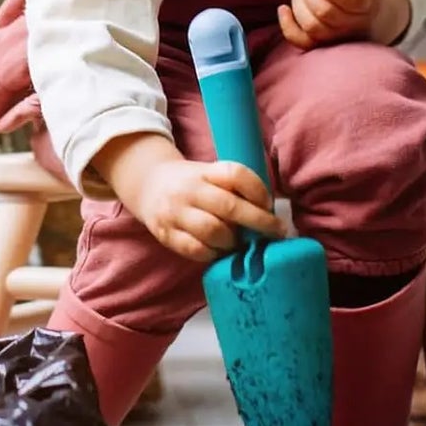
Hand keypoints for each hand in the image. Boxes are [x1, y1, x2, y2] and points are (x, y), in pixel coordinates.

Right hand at [94, 134, 284, 265]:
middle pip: (229, 206)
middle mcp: (190, 190)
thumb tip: (270, 213)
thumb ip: (235, 189)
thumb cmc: (193, 184)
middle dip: (259, 222)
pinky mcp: (165, 234)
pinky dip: (213, 254)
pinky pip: (195, 250)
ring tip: (240, 243)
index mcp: (205, 171)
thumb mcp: (211, 174)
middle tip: (276, 232)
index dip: (258, 190)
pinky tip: (220, 251)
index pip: (236, 174)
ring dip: (233, 241)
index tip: (269, 204)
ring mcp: (175, 212)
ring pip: (212, 231)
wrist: (149, 186)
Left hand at [278, 0, 410, 48]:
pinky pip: (302, 43)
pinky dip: (288, 27)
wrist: (369, 21)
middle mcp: (353, 25)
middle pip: (325, 12)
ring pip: (313, 26)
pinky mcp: (322, 46)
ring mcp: (337, 38)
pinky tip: (283, 9)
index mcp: (365, 4)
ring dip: (298, 5)